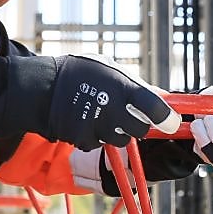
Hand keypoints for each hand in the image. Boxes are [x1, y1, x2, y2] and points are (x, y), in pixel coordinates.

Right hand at [47, 55, 179, 150]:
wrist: (41, 88)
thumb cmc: (79, 73)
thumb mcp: (110, 69)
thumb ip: (136, 85)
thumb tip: (163, 98)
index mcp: (121, 86)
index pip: (156, 108)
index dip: (167, 118)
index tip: (171, 122)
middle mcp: (111, 108)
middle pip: (141, 130)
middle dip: (139, 125)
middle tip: (129, 115)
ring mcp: (97, 126)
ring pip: (121, 139)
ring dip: (117, 132)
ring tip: (102, 114)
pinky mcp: (84, 140)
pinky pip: (100, 144)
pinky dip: (97, 136)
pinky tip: (86, 121)